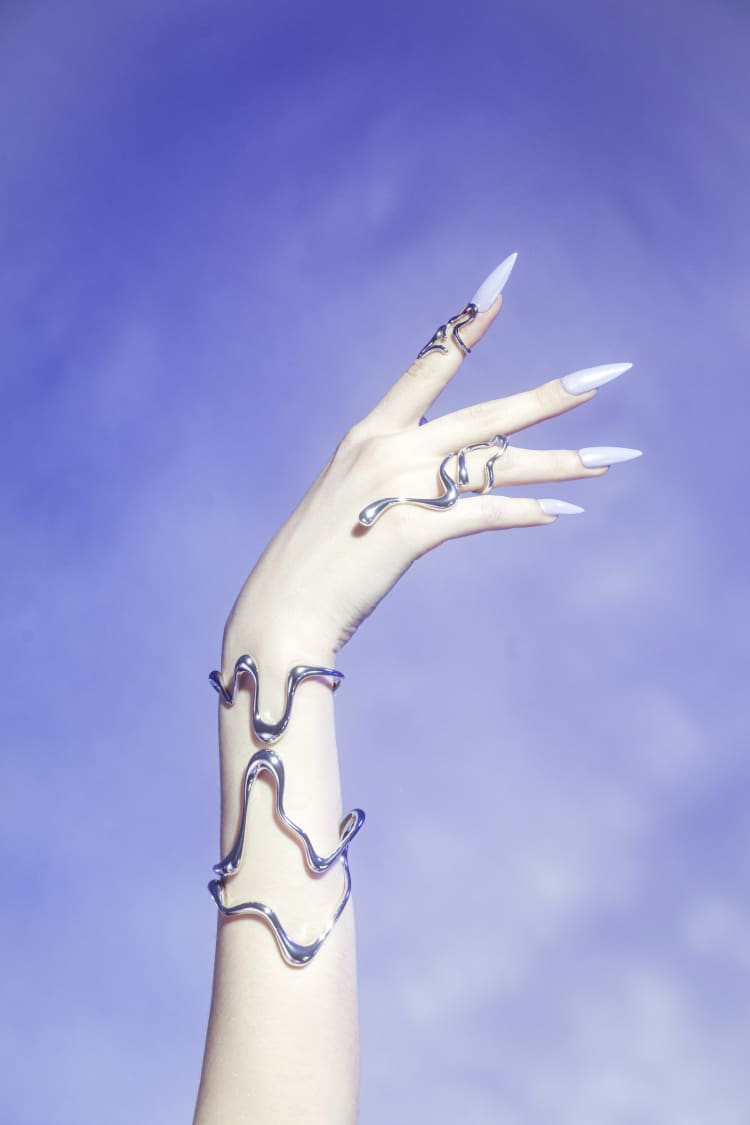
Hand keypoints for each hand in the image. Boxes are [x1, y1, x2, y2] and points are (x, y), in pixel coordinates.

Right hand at [223, 255, 638, 667]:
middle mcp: (387, 449)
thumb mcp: (352, 499)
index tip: (500, 288)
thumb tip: (451, 477)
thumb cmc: (318, 560)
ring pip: (497, 466)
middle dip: (549, 396)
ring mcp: (398, 487)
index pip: (428, 365)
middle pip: (486, 415)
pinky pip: (481, 515)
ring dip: (558, 465)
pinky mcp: (409, 531)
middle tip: (602, 377)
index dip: (467, 327)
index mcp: (369, 434)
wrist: (281, 610)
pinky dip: (522, 512)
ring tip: (609, 460)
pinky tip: (559, 512)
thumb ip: (398, 478)